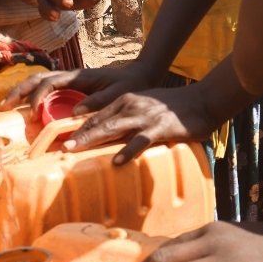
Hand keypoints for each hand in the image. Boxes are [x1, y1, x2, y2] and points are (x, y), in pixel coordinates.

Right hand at [1, 59, 166, 111]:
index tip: (33, 113)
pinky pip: (48, 90)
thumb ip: (99, 102)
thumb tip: (75, 113)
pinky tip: (27, 109)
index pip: (50, 83)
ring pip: (39, 82)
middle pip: (37, 78)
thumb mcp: (118, 94)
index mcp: (79, 76)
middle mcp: (71, 76)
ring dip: (22, 93)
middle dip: (19, 90)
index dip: (37, 97)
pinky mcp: (72, 89)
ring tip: (8, 106)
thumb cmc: (131, 85)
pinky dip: (33, 97)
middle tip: (3, 106)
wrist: (141, 75)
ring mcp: (70, 82)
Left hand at [64, 84, 219, 164]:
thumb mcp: (146, 107)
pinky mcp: (161, 127)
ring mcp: (145, 116)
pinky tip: (117, 161)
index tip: (60, 140)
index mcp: (126, 101)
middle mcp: (131, 106)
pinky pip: (140, 140)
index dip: (78, 127)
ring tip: (74, 151)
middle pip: (98, 121)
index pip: (96, 115)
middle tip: (59, 147)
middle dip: (77, 135)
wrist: (202, 100)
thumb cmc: (174, 107)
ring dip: (91, 139)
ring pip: (113, 128)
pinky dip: (128, 150)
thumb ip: (130, 120)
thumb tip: (115, 139)